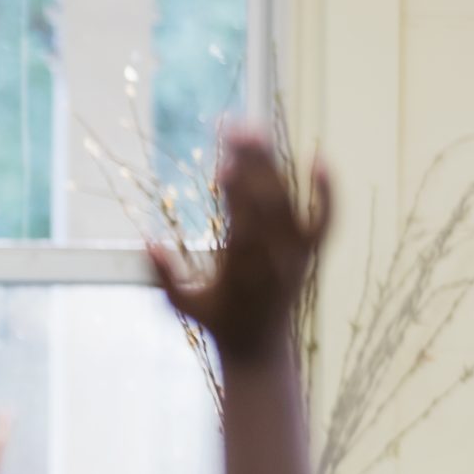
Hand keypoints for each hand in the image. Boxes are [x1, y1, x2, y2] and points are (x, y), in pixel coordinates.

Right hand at [149, 127, 331, 360]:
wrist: (260, 346)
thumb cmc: (217, 321)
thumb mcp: (182, 304)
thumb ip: (163, 275)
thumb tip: (147, 239)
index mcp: (245, 270)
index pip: (245, 221)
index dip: (237, 191)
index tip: (225, 162)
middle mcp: (277, 258)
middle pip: (269, 200)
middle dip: (252, 161)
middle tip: (234, 127)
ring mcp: (297, 253)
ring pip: (291, 200)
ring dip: (273, 163)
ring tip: (255, 130)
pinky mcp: (310, 252)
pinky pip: (325, 217)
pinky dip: (326, 189)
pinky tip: (318, 156)